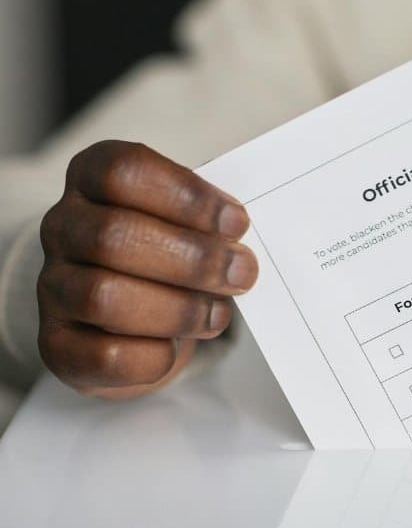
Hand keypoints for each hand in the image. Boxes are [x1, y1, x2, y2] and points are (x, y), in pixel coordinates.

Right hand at [37, 141, 257, 397]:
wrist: (133, 322)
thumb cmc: (169, 256)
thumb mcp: (188, 221)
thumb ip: (208, 223)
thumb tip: (236, 243)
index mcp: (91, 180)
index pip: (122, 171)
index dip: (186, 196)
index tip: (236, 222)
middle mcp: (62, 228)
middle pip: (113, 235)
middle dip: (193, 259)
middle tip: (242, 273)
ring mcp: (53, 288)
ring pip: (103, 298)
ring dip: (178, 310)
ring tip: (217, 313)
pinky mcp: (58, 346)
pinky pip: (105, 356)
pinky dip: (153, 355)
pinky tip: (176, 347)